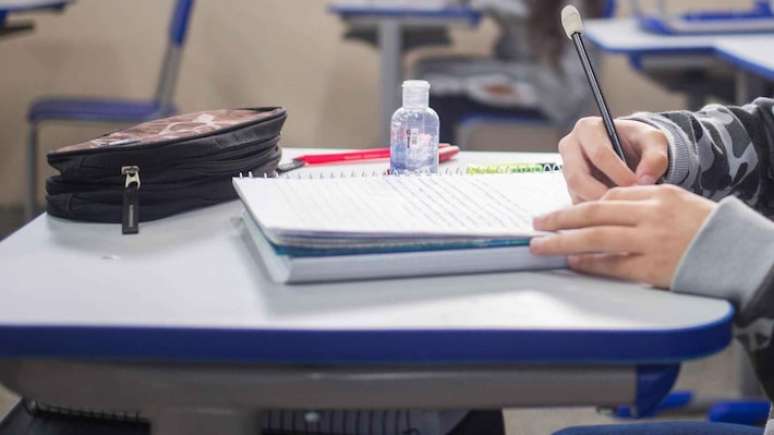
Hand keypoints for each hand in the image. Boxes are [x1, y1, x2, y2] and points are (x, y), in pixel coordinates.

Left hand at [529, 185, 715, 288]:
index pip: (609, 196)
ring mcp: (650, 242)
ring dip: (564, 242)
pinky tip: (572, 263)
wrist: (737, 254)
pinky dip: (589, 264)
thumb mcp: (677, 201)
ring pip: (596, 238)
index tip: (561, 213)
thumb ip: (643, 201)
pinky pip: (612, 265)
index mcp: (657, 195)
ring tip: (542, 245)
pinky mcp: (652, 268)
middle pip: (594, 213)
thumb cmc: (705, 228)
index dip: (580, 206)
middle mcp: (651, 215)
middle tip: (537, 223)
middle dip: (560, 219)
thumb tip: (605, 207)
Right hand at [559, 117, 669, 202]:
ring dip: (599, 204)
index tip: (638, 186)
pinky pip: (579, 204)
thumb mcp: (654, 141)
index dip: (619, 173)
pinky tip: (615, 211)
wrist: (630, 152)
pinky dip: (597, 211)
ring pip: (576, 194)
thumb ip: (656, 156)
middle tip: (626, 203)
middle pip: (578, 177)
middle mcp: (569, 148)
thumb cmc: (639, 142)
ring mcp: (567, 170)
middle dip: (603, 193)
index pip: (599, 154)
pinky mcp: (570, 188)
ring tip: (622, 207)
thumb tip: (645, 180)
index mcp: (587, 128)